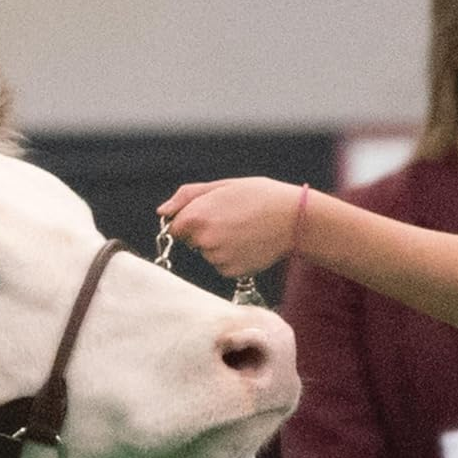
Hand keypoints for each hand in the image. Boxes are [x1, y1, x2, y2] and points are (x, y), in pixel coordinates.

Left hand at [157, 178, 305, 277]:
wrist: (295, 218)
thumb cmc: (259, 196)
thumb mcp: (222, 186)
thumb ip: (187, 197)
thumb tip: (162, 211)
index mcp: (195, 217)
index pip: (174, 227)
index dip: (190, 219)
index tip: (209, 213)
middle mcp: (202, 241)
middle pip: (191, 241)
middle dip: (204, 231)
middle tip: (233, 218)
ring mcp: (216, 259)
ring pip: (208, 253)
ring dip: (220, 244)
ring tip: (245, 229)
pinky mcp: (231, 271)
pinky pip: (223, 264)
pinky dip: (232, 256)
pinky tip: (249, 243)